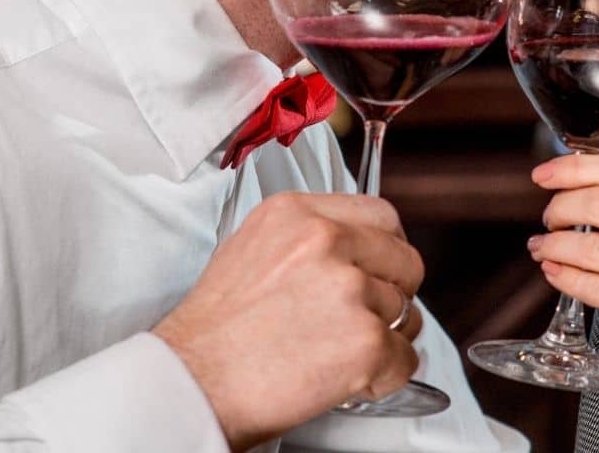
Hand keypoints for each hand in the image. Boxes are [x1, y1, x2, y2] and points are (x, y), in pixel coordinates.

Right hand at [153, 192, 424, 451]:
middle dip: (395, 293)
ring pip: (405, 314)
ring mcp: (349, 289)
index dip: (389, 249)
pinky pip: (405, 360)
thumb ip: (305, 240)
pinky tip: (349, 381)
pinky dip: (385, 377)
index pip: (381, 215)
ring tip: (340, 356)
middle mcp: (326, 241)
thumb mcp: (249, 251)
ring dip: (384, 339)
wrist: (193, 384)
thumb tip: (350, 254)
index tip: (384, 269)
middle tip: (369, 319)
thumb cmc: (212, 334)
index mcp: (297, 214)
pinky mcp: (365, 340)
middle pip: (404, 260)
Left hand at [530, 153, 598, 436]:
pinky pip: (594, 287)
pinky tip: (555, 272)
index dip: (576, 168)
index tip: (546, 174)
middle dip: (561, 207)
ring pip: (592, 246)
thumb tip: (590, 178)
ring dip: (555, 244)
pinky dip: (565, 277)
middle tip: (549, 217)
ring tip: (543, 246)